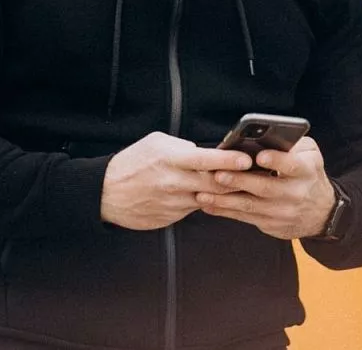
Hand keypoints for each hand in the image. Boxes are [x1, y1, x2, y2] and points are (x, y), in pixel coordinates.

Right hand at [101, 132, 252, 230]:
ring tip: (238, 186)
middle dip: (237, 180)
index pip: (205, 160)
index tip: (246, 159)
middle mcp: (174, 182)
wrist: (106, 193)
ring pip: (209, 199)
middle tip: (254, 175)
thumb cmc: (131, 163)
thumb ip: (182, 147)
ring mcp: (174, 202)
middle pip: (215, 184)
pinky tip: (207, 197)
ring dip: (223, 194)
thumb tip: (206, 153)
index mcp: (170, 159)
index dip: (228, 160)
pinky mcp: (173, 217)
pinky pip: (195, 209)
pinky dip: (204, 202)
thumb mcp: (155, 143)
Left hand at [195, 136, 333, 239]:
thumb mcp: (309, 155)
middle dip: (240, 182)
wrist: (322, 213)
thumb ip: (291, 143)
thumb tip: (265, 135)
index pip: (292, 165)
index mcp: (305, 171)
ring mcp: (283, 211)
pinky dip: (224, 212)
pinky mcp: (271, 224)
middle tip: (219, 174)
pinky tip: (208, 205)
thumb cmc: (308, 175)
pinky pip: (245, 218)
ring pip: (250, 206)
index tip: (260, 156)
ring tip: (203, 194)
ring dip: (224, 200)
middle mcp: (295, 193)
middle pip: (265, 188)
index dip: (276, 161)